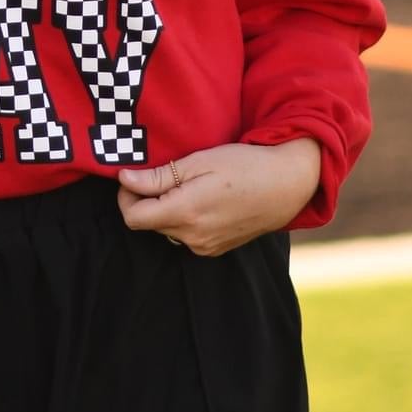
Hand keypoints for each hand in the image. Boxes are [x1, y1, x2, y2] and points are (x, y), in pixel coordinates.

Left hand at [115, 140, 320, 254]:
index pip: (132, 217)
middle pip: (148, 223)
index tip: (134, 177)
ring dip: (165, 209)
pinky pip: (185, 236)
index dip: (126, 196)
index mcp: (185, 214)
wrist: (287, 185)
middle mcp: (193, 238)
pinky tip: (202, 198)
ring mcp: (205, 247)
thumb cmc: (244, 166)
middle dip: (146, 200)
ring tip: (187, 185)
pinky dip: (184, 218)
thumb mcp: (199, 162)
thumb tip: (124, 179)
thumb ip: (159, 176)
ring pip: (166, 229)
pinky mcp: (215, 249)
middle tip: (163, 174)